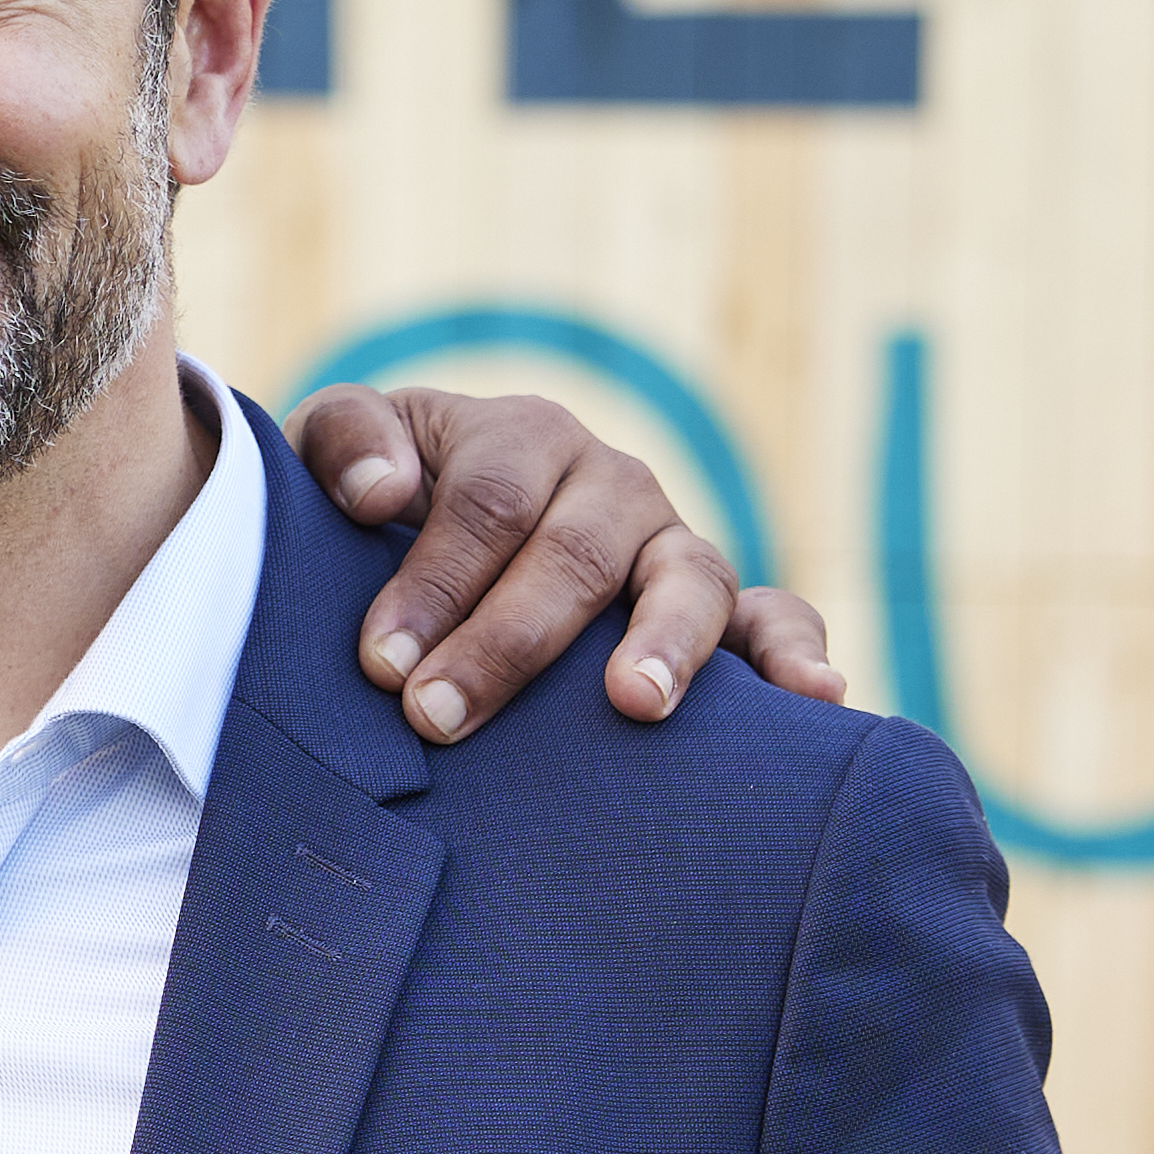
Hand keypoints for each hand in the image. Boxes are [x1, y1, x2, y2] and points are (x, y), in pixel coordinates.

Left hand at [283, 383, 848, 738]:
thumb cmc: (377, 503)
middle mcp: (612, 484)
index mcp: (524, 437)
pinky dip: (799, 653)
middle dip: (508, 641)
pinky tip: (814, 699)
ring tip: (634, 703)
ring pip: (691, 579)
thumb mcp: (339, 452)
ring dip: (665, 642)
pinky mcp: (720, 610)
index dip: (436, 582)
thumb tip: (381, 493)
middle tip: (438, 715)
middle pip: (576, 553)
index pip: (488, 506)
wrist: (429, 534)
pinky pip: (776, 619)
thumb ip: (343, 442)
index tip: (382, 664)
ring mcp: (671, 546)